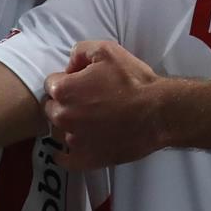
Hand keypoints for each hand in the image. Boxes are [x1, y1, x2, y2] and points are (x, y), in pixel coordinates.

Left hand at [44, 41, 170, 169]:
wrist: (159, 112)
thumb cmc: (134, 81)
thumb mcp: (108, 50)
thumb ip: (80, 51)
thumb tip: (70, 66)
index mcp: (63, 90)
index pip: (51, 83)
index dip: (67, 80)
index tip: (83, 83)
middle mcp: (62, 116)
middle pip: (52, 108)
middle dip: (65, 103)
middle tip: (88, 101)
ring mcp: (73, 140)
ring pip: (60, 130)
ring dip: (71, 125)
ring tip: (94, 120)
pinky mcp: (85, 159)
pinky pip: (65, 159)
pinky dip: (68, 153)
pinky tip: (79, 144)